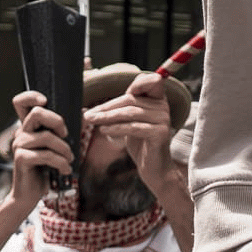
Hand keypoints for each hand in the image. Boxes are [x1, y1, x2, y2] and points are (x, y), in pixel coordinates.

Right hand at [6, 90, 75, 214]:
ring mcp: (19, 145)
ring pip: (47, 137)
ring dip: (64, 149)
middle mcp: (21, 133)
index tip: (45, 101)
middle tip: (66, 135)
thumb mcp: (54, 147)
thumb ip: (60, 131)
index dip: (31, 96)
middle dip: (57, 121)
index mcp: (28, 127)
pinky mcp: (21, 159)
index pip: (20, 102)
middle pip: (37, 113)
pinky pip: (46, 155)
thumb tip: (83, 112)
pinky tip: (65, 170)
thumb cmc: (44, 169)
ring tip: (69, 159)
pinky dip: (60, 162)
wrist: (29, 195)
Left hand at [85, 73, 181, 194]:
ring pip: (130, 112)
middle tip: (89, 115)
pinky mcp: (160, 132)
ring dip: (108, 117)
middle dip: (107, 107)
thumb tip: (92, 109)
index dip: (135, 84)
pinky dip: (116, 128)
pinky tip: (104, 130)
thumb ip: (121, 111)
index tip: (115, 91)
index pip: (148, 82)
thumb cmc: (141, 144)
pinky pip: (133, 127)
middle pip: (131, 100)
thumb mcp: (131, 123)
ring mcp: (163, 119)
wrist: (154, 168)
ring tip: (92, 121)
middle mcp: (163, 106)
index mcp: (158, 99)